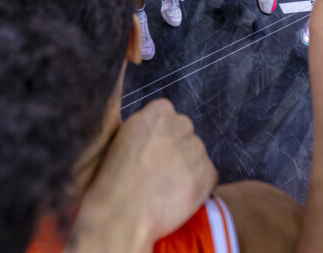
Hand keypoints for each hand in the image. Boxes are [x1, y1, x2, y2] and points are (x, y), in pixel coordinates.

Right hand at [70, 99, 215, 252]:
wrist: (123, 212)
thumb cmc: (114, 178)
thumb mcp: (120, 137)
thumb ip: (143, 128)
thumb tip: (152, 135)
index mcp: (158, 111)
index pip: (167, 116)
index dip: (159, 136)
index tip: (151, 151)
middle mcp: (181, 124)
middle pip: (184, 133)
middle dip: (176, 149)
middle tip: (160, 172)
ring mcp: (197, 149)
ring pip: (196, 156)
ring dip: (187, 168)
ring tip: (166, 188)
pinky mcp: (208, 173)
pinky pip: (207, 177)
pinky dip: (197, 187)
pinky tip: (176, 198)